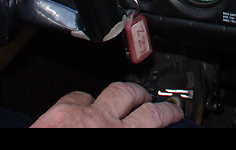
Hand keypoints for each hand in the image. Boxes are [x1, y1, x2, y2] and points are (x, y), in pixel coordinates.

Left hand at [31, 81, 184, 127]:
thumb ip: (122, 144)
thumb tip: (139, 131)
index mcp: (122, 138)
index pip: (156, 124)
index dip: (169, 118)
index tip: (174, 118)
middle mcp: (109, 127)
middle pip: (145, 106)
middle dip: (156, 105)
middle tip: (160, 107)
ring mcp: (87, 117)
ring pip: (118, 91)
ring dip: (129, 93)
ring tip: (133, 95)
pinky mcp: (62, 111)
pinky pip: (82, 95)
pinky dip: (89, 98)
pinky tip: (88, 103)